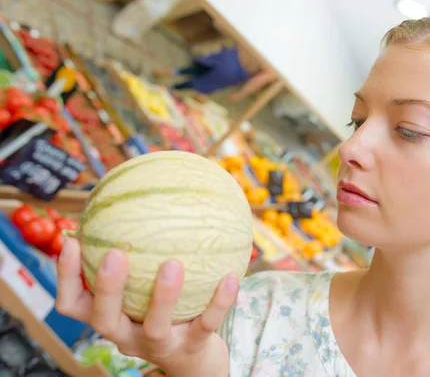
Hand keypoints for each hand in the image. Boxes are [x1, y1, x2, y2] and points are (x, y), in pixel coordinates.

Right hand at [56, 239, 238, 376]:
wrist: (193, 359)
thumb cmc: (165, 313)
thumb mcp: (143, 290)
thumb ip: (137, 259)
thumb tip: (138, 201)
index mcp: (110, 318)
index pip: (73, 303)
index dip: (66, 275)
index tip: (72, 239)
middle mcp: (127, 336)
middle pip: (104, 319)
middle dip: (107, 287)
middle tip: (115, 253)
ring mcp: (159, 346)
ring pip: (155, 327)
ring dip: (163, 296)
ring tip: (173, 264)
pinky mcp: (191, 349)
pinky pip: (206, 324)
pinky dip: (219, 301)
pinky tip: (231, 276)